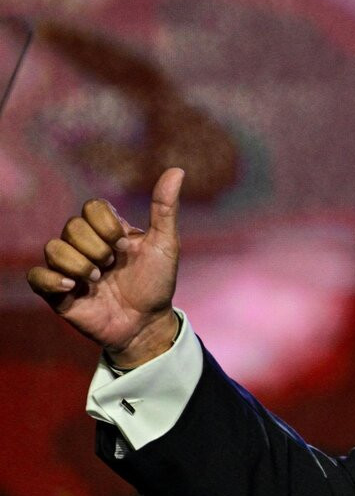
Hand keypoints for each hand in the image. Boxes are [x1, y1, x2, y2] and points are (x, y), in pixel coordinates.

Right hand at [29, 168, 184, 368]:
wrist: (148, 324)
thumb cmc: (157, 284)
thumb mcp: (165, 245)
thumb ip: (165, 209)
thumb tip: (177, 170)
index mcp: (107, 231)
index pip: (91, 207)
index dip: (105, 224)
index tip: (125, 245)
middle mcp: (85, 246)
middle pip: (72, 227)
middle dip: (97, 249)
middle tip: (113, 267)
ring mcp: (69, 268)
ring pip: (53, 248)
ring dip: (79, 265)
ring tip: (98, 281)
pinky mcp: (57, 292)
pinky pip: (37, 276)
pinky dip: (52, 279)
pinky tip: (74, 288)